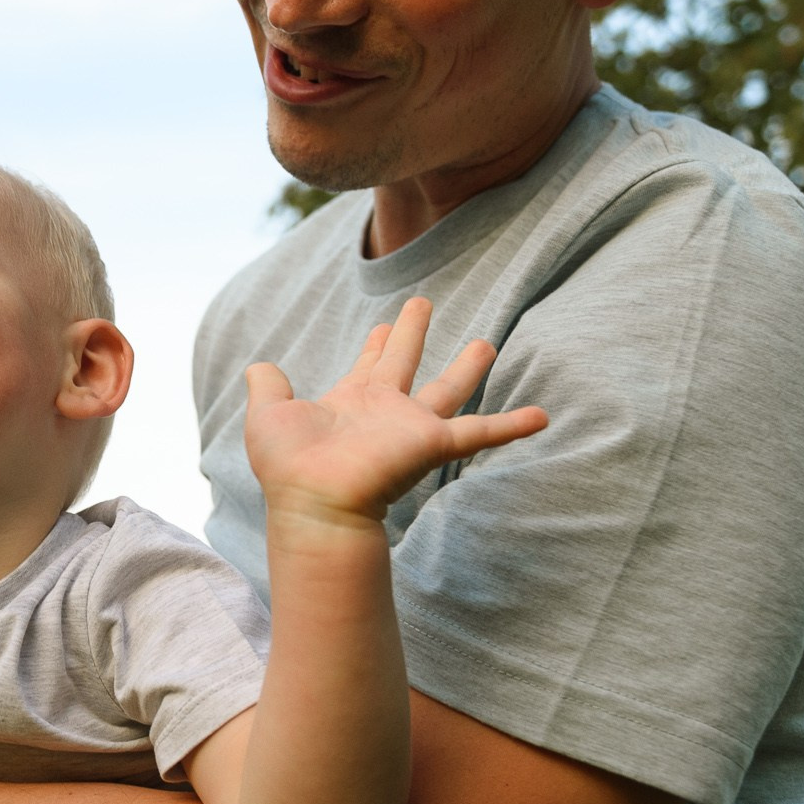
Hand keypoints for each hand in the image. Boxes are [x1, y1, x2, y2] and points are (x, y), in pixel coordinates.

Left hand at [245, 297, 546, 531]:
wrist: (313, 500)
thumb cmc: (288, 466)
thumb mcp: (267, 415)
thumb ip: (267, 387)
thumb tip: (261, 366)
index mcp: (350, 402)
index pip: (369, 365)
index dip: (378, 344)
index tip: (388, 322)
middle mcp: (384, 412)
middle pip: (405, 365)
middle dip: (413, 335)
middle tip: (423, 303)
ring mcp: (411, 428)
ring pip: (449, 389)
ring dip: (468, 368)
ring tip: (488, 342)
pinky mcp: (433, 442)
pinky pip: (481, 431)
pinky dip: (512, 425)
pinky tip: (542, 416)